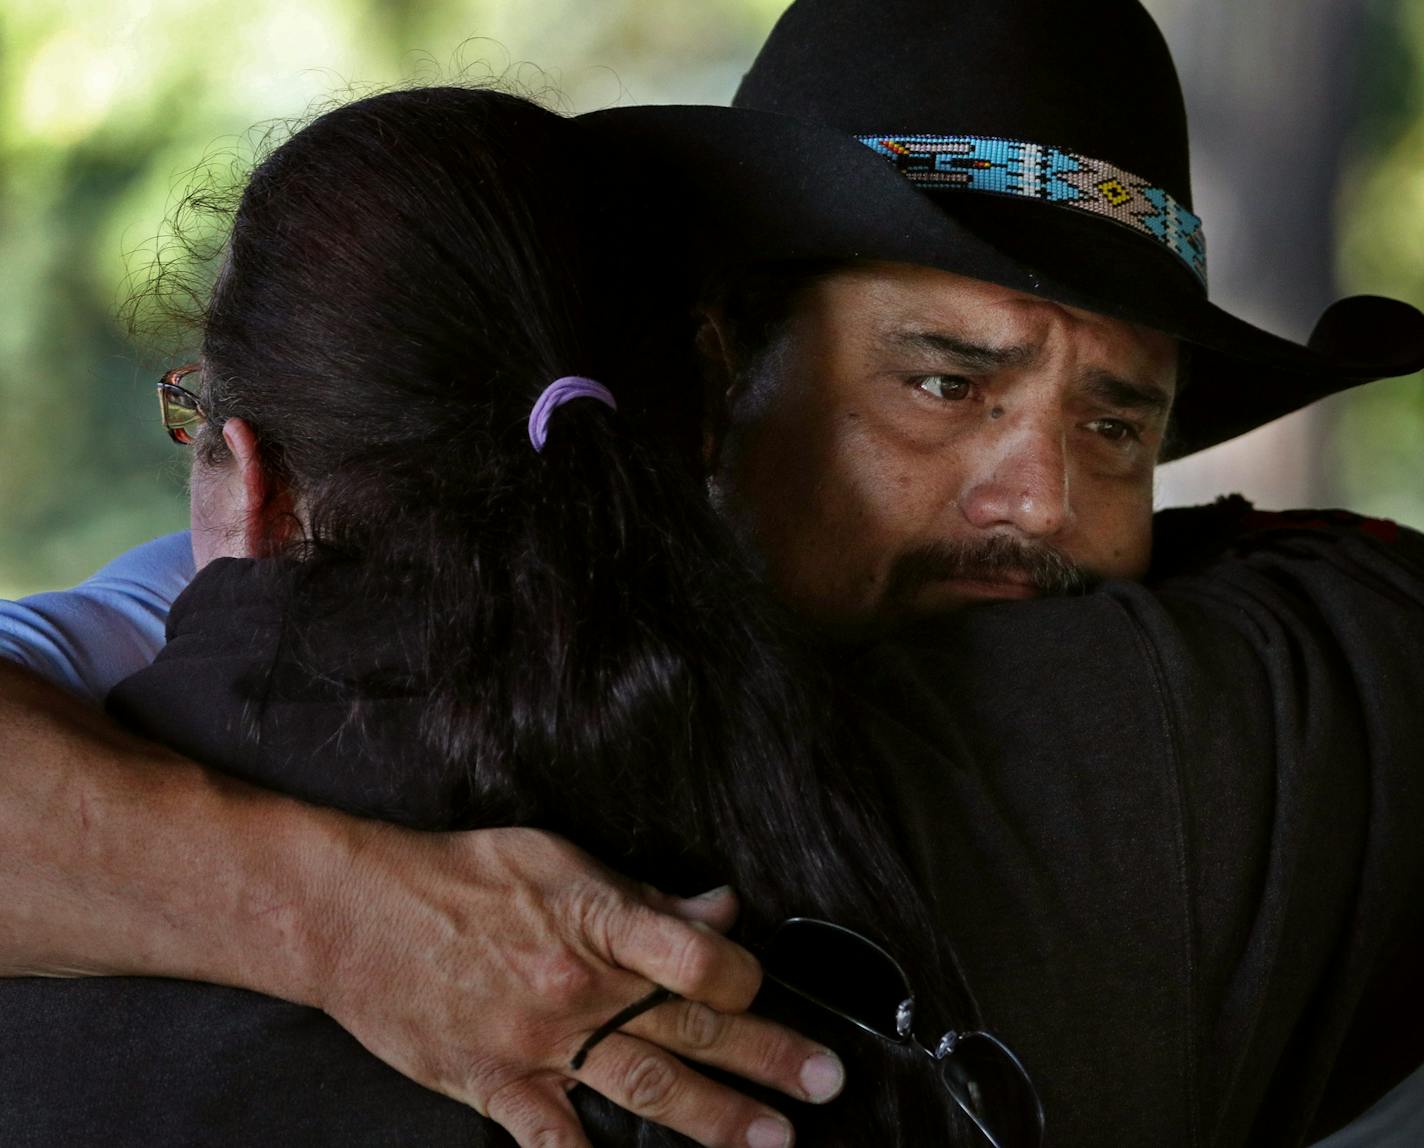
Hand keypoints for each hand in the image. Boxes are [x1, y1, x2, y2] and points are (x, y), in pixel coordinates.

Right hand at [308, 825, 844, 1147]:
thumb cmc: (461, 876)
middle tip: (826, 1080)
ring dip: (716, 1117)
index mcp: (596, 920)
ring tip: (775, 1139)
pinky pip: (554, 1140)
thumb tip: (719, 907)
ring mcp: (539, 1044)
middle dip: (766, 1055)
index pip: (697, 954)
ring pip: (645, 1088)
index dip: (745, 973)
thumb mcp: (556, 858)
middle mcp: (577, 988)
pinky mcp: (497, 1086)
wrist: (356, 917)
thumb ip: (641, 893)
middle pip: (689, 1027)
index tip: (766, 984)